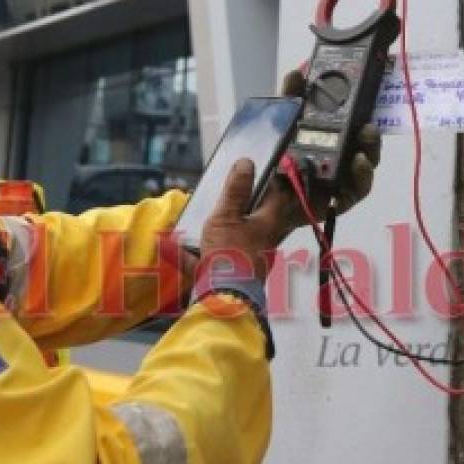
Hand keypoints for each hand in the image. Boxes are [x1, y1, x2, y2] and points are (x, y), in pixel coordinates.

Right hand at [197, 158, 293, 281]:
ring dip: (231, 230)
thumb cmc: (229, 256)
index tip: (257, 174)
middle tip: (230, 199)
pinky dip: (211, 251)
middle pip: (261, 219)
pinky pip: (226, 258)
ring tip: (212, 222)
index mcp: (268, 224)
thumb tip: (246, 163)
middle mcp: (266, 242)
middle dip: (247, 208)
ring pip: (245, 239)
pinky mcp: (240, 276)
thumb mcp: (226, 217)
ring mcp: (255, 261)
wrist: (224, 299)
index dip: (268, 183)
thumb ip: (235, 190)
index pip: (276, 197)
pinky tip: (188, 249)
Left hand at [275, 68, 381, 227]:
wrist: (258, 200)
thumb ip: (289, 99)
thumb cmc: (272, 160)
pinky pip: (357, 189)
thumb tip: (297, 73)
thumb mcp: (279, 124)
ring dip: (369, 151)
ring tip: (364, 141)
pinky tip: (357, 164)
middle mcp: (339, 155)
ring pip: (365, 164)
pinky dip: (361, 176)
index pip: (352, 121)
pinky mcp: (340, 199)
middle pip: (364, 143)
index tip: (365, 97)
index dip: (362, 109)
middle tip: (367, 125)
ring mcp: (342, 178)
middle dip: (369, 133)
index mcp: (328, 136)